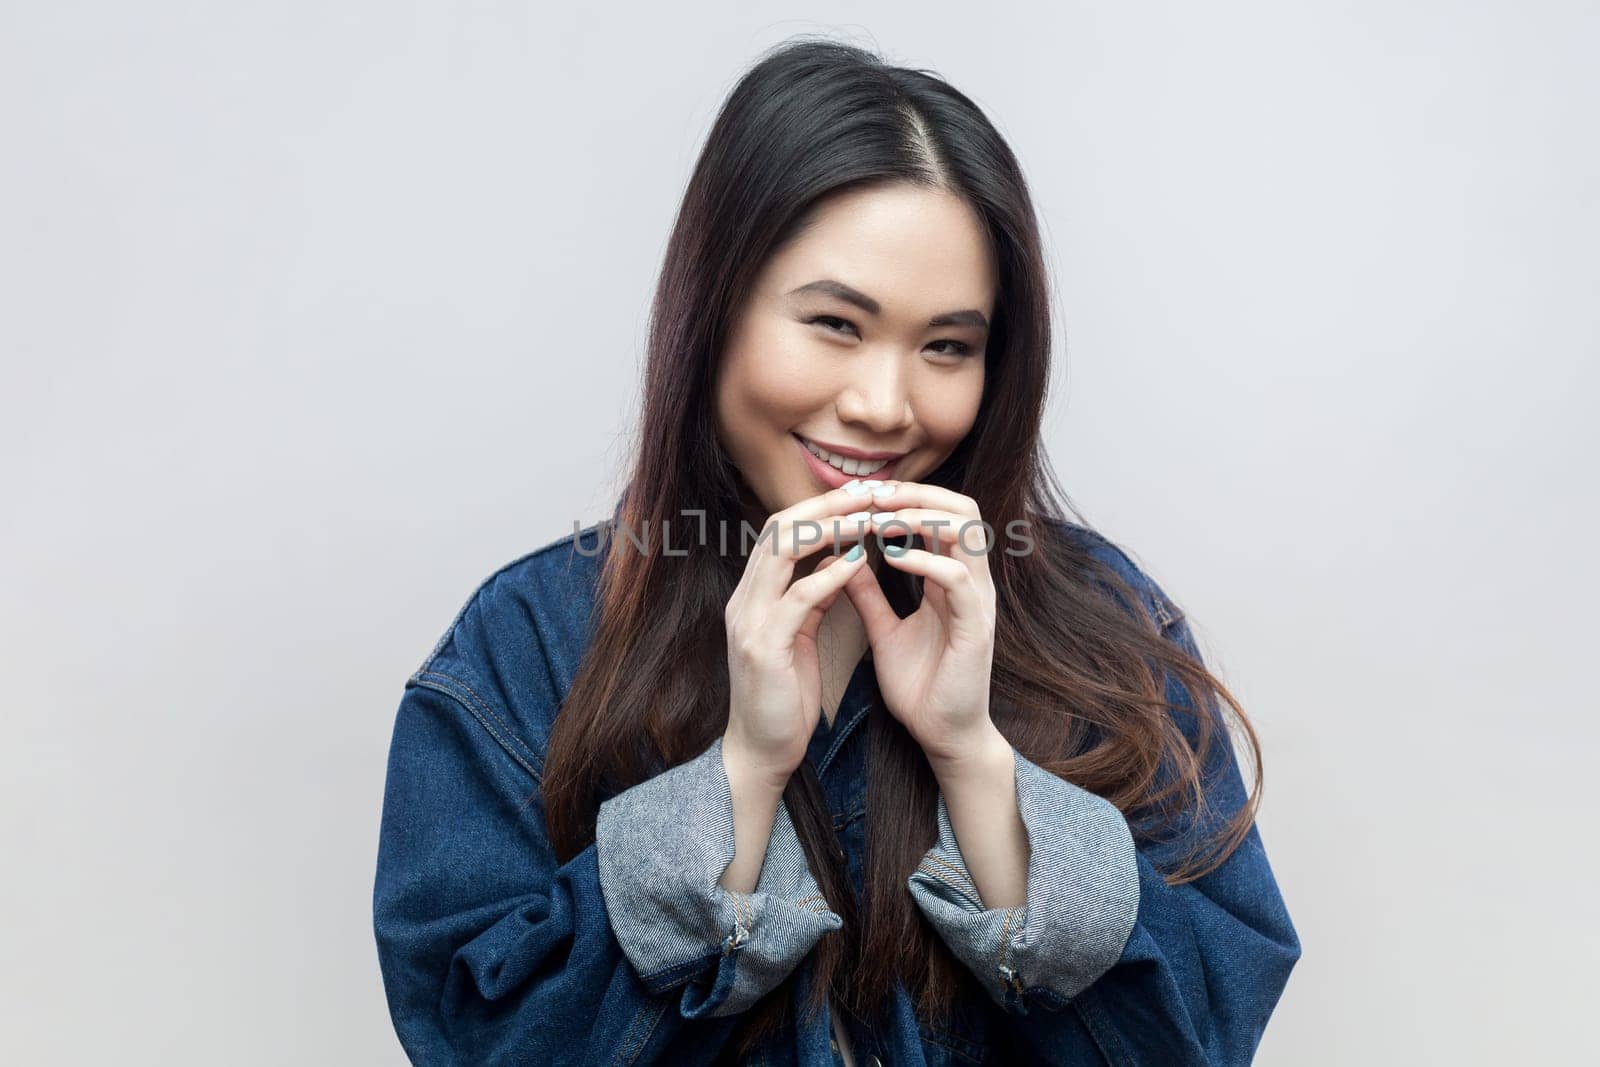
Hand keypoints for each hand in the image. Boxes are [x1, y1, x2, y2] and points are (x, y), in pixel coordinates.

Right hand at [723, 485, 875, 787]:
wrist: (760, 752)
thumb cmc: (782, 697)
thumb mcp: (796, 637)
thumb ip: (809, 599)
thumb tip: (835, 562)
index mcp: (752, 595)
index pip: (781, 531)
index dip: (819, 508)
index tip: (860, 496)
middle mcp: (744, 600)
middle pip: (779, 528)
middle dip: (824, 506)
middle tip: (869, 493)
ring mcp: (748, 621)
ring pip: (782, 552)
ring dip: (828, 529)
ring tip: (868, 517)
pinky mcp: (762, 647)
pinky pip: (796, 598)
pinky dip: (827, 576)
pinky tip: (859, 563)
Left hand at [839, 482, 999, 764]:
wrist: (941, 736)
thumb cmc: (920, 686)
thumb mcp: (884, 630)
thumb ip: (868, 594)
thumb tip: (844, 560)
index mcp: (952, 579)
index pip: (940, 515)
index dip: (904, 497)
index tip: (861, 494)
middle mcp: (971, 582)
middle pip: (962, 508)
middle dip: (915, 493)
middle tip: (871, 493)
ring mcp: (979, 601)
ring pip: (967, 531)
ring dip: (921, 515)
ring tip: (879, 517)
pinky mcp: (977, 626)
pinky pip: (958, 577)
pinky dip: (924, 560)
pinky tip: (891, 557)